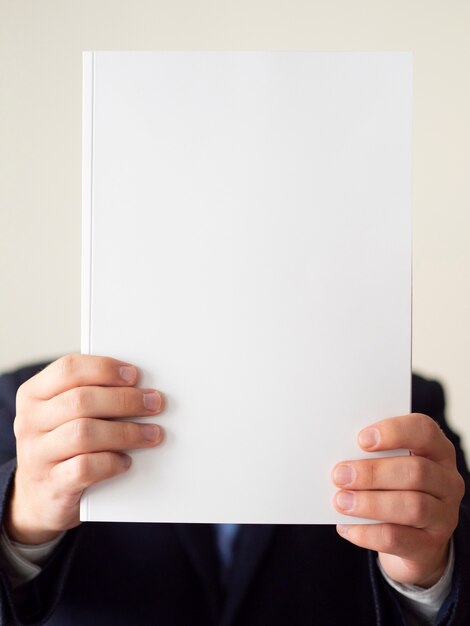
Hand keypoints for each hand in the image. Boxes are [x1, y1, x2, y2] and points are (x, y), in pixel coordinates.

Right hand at [7, 354, 163, 543]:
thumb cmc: (62, 444)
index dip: (104, 368)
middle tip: (154, 403)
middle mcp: (30, 422)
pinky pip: (84, 468)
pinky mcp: (51, 485)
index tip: (134, 375)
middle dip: (125, 400)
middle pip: (80, 400)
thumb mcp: (64, 414)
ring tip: (152, 433)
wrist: (39, 499)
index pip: (68, 369)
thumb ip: (91, 394)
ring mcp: (37, 455)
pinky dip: (111, 462)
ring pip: (83, 433)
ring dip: (126, 432)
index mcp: (34, 394)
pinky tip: (127, 461)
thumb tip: (139, 385)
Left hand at [331, 413, 464, 586]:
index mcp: (437, 451)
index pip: (424, 431)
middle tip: (340, 474)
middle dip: (373, 473)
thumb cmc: (394, 489)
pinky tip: (346, 527)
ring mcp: (444, 516)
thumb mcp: (390, 467)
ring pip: (412, 507)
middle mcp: (448, 481)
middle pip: (416, 471)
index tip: (362, 439)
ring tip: (340, 501)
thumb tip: (340, 460)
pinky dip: (368, 533)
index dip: (394, 432)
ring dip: (370, 503)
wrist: (413, 540)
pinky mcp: (430, 546)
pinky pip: (398, 539)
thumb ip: (372, 457)